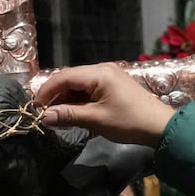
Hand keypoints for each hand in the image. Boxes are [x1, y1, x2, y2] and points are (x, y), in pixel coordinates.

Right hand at [34, 63, 172, 145]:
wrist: (159, 126)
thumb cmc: (128, 122)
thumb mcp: (95, 120)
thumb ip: (68, 115)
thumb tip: (44, 117)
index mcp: (99, 73)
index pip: (64, 77)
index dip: (46, 92)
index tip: (35, 108)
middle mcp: (102, 68)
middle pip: (70, 78)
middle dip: (55, 96)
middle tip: (44, 114)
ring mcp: (108, 75)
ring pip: (78, 84)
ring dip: (66, 99)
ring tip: (57, 116)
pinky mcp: (112, 84)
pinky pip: (89, 88)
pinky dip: (78, 99)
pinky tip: (73, 112)